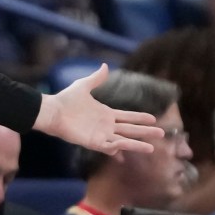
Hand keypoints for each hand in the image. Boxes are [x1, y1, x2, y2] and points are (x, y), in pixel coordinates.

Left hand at [34, 64, 163, 154]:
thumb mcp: (83, 86)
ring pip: (123, 141)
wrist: (53, 110)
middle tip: (162, 134)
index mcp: (105, 113)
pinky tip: (128, 149)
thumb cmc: (66, 99)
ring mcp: (101, 135)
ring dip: (136, 144)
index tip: (153, 118)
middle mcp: (106, 126)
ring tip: (152, 148)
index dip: (139, 118)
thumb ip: (96, 78)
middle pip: (130, 130)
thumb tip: (105, 65)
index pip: (127, 117)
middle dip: (145, 132)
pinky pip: (109, 147)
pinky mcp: (94, 143)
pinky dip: (119, 148)